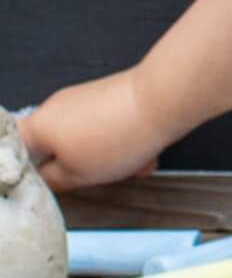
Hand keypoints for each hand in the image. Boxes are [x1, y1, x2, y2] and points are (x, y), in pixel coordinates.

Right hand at [18, 69, 172, 193]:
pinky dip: (128, 144)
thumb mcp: (76, 175)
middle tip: (102, 175)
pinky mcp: (114, 97)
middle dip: (86, 167)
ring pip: (94, 142)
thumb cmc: (120, 133)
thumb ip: (53, 180)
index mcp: (39, 125)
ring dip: (114, 158)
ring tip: (135, 165)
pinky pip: (114, 129)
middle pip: (61, 148)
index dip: (38, 171)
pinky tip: (147, 156)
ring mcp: (87, 99)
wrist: (164, 101)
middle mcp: (59, 107)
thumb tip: (48, 178)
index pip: (21, 153)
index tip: (58, 181)